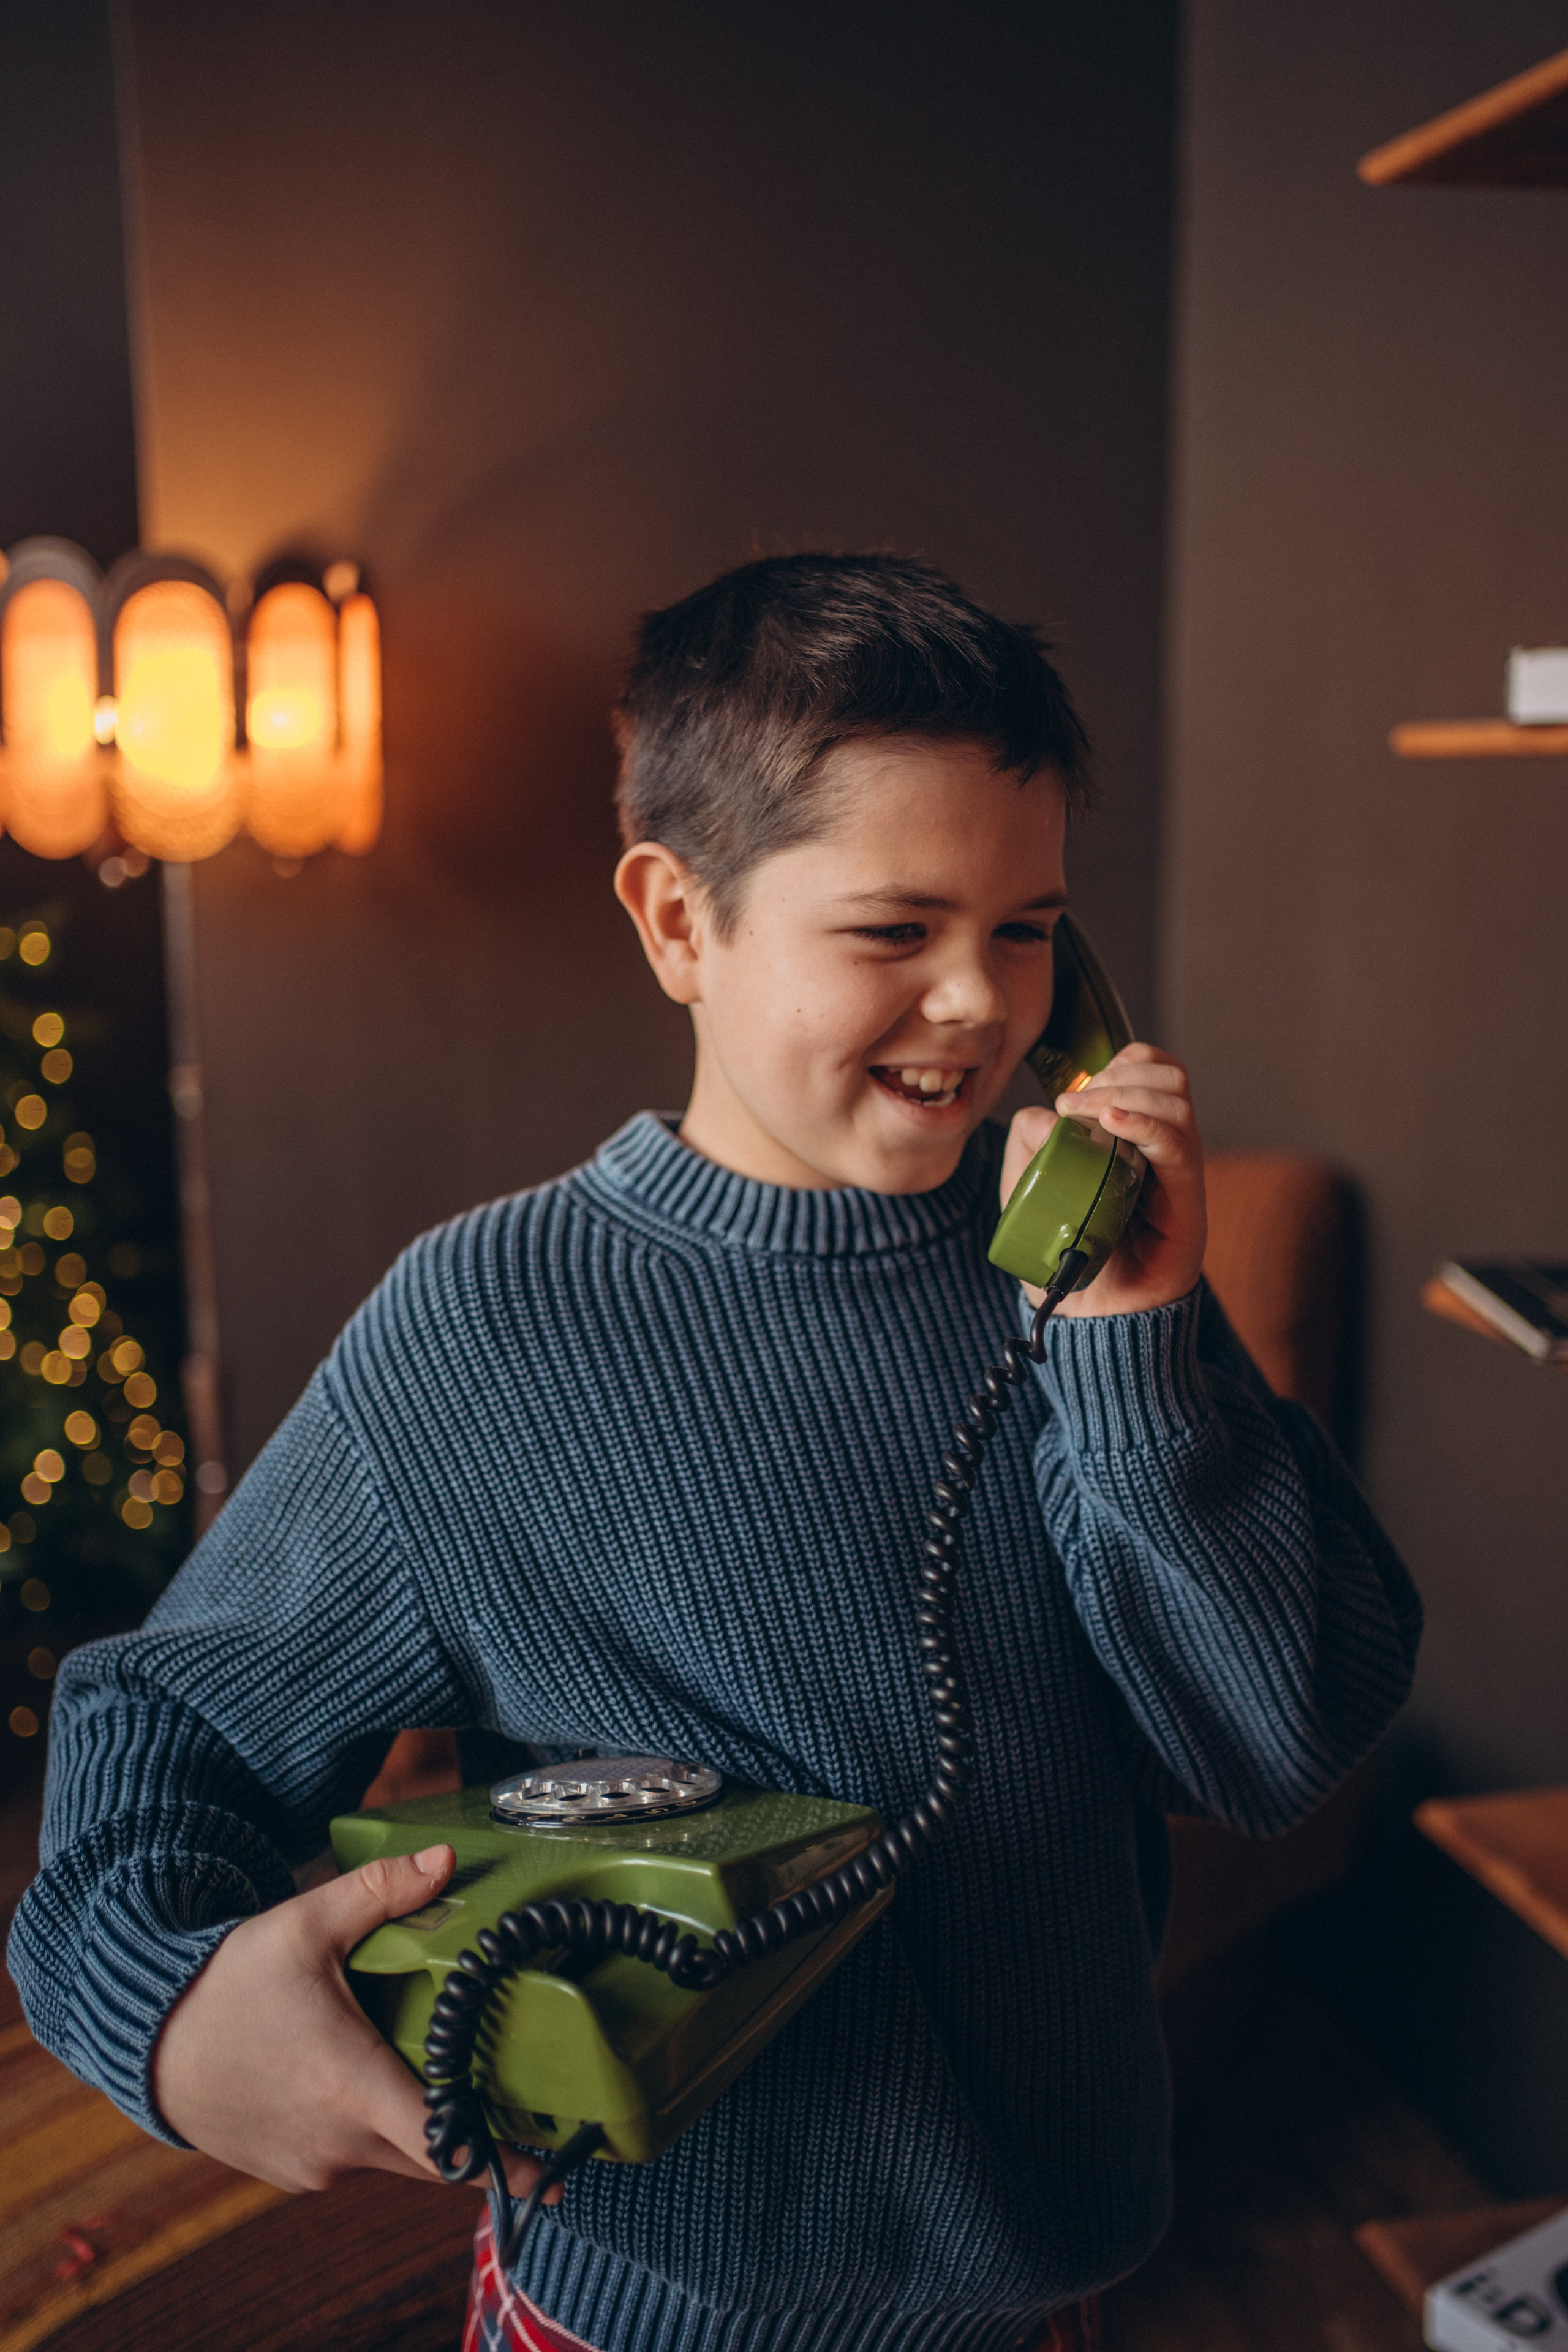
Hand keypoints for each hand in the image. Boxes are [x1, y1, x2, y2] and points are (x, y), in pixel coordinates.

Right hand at [152, 1843, 560, 2204]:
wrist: (148, 2040)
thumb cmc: (227, 1983)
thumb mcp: (307, 1925)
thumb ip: (382, 1893)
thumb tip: (446, 1858)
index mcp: (351, 2086)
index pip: (445, 2142)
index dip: (505, 2159)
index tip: (557, 2165)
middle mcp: (337, 2143)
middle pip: (434, 2156)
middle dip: (477, 2133)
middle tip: (526, 2112)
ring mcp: (314, 2167)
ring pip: (397, 2160)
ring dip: (422, 2127)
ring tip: (445, 2079)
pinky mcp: (295, 2173)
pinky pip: (357, 2161)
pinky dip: (377, 2132)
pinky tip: (374, 2084)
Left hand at [1000, 1043, 1205, 1318]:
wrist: (1090, 1315)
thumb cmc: (1065, 1251)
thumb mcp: (1027, 1190)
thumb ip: (1027, 1146)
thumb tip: (1049, 1114)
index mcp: (1137, 1136)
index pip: (1154, 1072)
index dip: (1122, 1065)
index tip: (1078, 1092)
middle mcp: (1165, 1149)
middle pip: (1170, 1078)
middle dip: (1119, 1077)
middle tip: (1075, 1105)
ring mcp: (1179, 1174)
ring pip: (1177, 1103)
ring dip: (1126, 1095)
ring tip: (1088, 1115)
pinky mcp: (1186, 1203)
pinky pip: (1178, 1147)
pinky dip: (1144, 1124)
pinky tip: (1111, 1122)